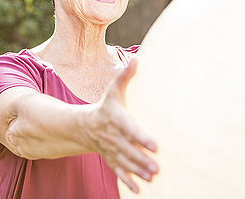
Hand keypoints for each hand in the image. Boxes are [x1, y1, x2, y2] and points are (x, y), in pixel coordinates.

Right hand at [86, 56, 158, 192]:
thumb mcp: (113, 90)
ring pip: (125, 162)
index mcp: (116, 119)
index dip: (141, 137)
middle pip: (128, 149)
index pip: (130, 129)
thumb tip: (136, 57)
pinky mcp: (111, 159)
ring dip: (138, 171)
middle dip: (142, 159)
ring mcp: (112, 149)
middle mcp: (113, 136)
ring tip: (153, 176)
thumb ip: (125, 76)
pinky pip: (118, 172)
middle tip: (157, 167)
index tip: (155, 145)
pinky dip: (128, 181)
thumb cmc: (107, 106)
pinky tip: (139, 190)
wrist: (87, 125)